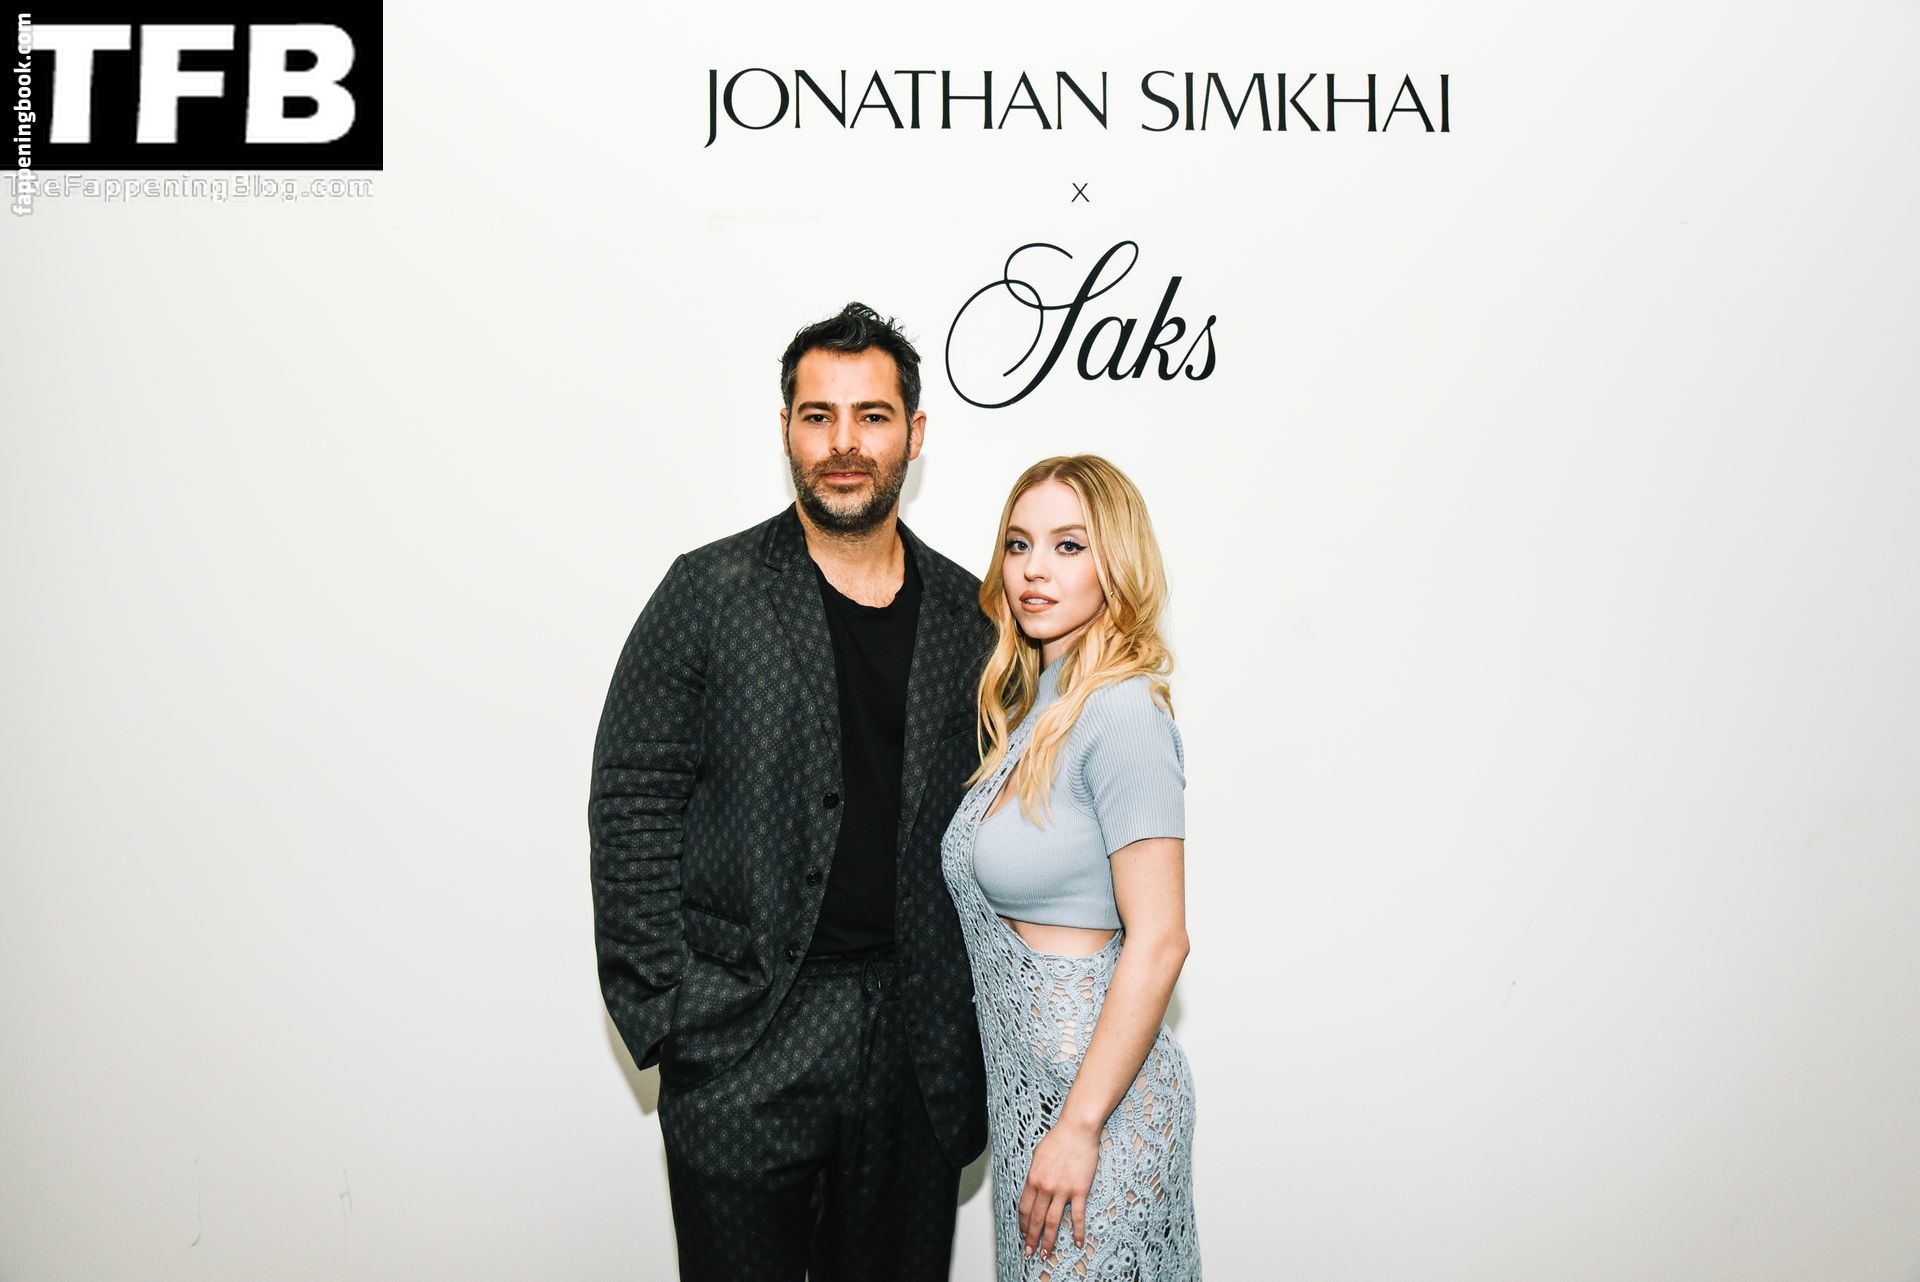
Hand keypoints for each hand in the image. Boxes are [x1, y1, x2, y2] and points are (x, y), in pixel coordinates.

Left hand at [1018, 1118, 1098, 1257]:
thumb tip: (1032, 1189)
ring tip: (1045, 1255)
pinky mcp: (1079, 1190)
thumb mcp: (1037, 1156)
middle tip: (1029, 1253)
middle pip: (1035, 1219)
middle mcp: (1045, 1187)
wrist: (1077, 1129)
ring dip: (1048, 1241)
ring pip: (1052, 1222)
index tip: (1023, 1234)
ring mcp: (1062, 1190)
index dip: (1022, 1224)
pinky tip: (1079, 1244)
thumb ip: (1034, 1175)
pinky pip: (1077, 1216)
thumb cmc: (1057, 1139)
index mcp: (1033, 1179)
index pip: (1024, 1208)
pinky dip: (1078, 1232)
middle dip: (1031, 1238)